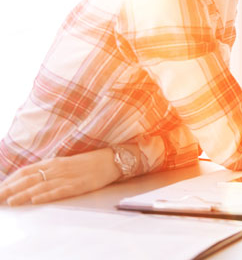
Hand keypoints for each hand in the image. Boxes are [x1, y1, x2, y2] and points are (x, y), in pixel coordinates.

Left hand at [0, 148, 119, 205]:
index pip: (25, 171)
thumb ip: (49, 170)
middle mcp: (57, 168)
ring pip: (41, 186)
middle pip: (29, 179)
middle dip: (10, 189)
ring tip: (10, 201)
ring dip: (24, 194)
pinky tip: (36, 199)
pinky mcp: (78, 185)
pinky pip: (59, 191)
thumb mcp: (65, 163)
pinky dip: (46, 195)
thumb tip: (31, 179)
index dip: (10, 180)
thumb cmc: (89, 163)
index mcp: (53, 162)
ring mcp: (67, 177)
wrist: (111, 160)